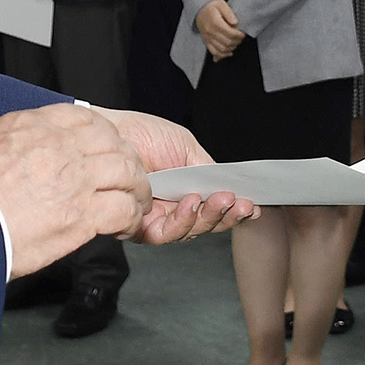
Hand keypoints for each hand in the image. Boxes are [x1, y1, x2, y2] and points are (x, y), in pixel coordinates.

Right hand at [0, 103, 149, 277]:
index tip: (109, 148)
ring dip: (136, 190)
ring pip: (127, 174)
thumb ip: (15, 142)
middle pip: (114, 144)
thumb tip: (26, 149)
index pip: (86, 118)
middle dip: (128, 161)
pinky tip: (125, 227)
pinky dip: (131, 218)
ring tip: (135, 203)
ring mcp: (74, 179)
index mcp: (33, 126)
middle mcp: (59, 146)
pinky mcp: (82, 215)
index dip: (106, 135)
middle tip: (130, 178)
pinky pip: (123, 210)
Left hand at [95, 108, 259, 242]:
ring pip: (189, 231)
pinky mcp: (137, 226)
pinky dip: (183, 219)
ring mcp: (154, 219)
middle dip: (227, 215)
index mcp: (185, 192)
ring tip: (220, 199)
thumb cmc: (143, 135)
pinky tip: (191, 201)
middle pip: (205, 224)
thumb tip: (231, 188)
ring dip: (209, 216)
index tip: (253, 206)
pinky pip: (164, 233)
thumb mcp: (186, 148)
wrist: (112, 131)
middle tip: (242, 204)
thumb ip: (208, 171)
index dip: (234, 210)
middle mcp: (170, 209)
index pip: (213, 208)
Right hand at [195, 0, 243, 60]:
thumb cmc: (212, 7)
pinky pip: (214, 52)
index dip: (239, 35)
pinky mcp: (206, 42)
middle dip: (237, 42)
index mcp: (215, 22)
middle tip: (240, 38)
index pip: (230, 33)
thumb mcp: (222, 5)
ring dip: (232, 48)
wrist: (200, 10)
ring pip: (222, 49)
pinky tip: (229, 52)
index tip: (242, 34)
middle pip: (227, 42)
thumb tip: (235, 23)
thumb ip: (229, 13)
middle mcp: (210, 32)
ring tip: (236, 43)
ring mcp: (207, 38)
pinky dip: (223, 54)